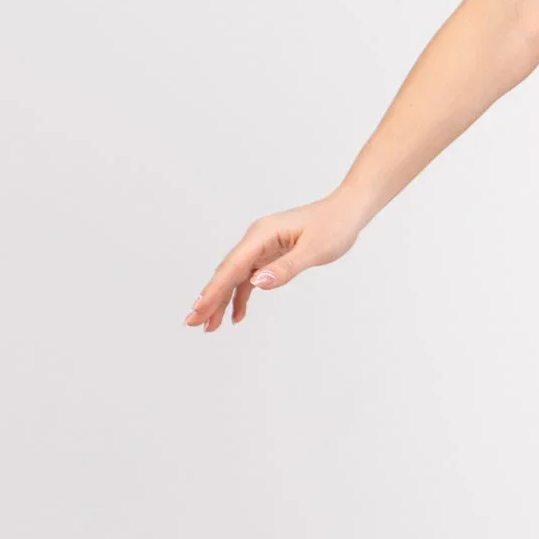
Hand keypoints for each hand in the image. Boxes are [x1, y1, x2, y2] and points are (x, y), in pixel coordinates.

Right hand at [184, 193, 364, 330]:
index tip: (198, 309)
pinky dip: (241, 296)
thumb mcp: (314, 250)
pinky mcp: (269, 254)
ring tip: (209, 326)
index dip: (214, 290)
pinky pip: (249, 277)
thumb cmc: (334, 226)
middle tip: (192, 323)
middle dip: (209, 298)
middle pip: (227, 272)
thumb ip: (285, 268)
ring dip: (221, 300)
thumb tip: (257, 283)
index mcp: (262, 234)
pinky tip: (236, 315)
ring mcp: (261, 247)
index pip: (232, 266)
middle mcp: (256, 239)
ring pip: (234, 277)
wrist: (346, 212)